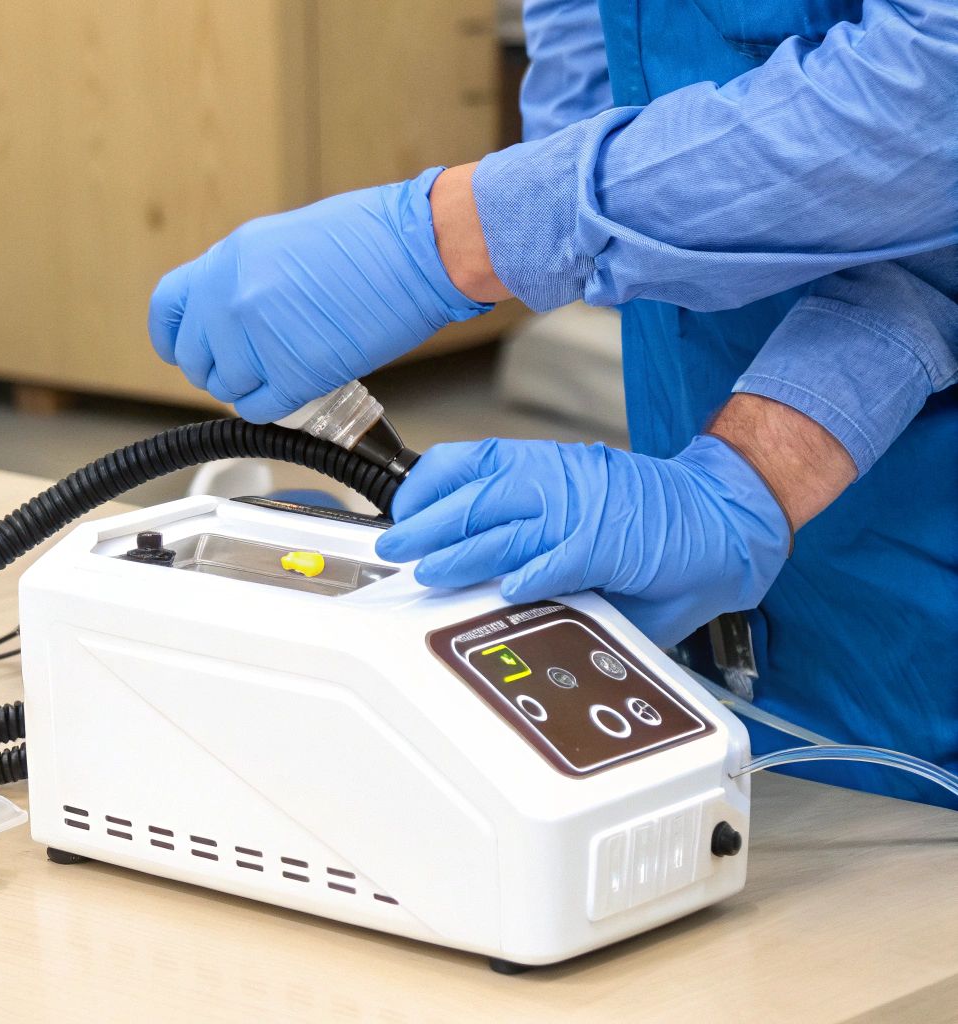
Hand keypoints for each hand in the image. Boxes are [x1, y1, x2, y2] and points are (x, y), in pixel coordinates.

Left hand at [148, 167, 490, 422]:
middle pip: (194, 358)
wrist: (420, 247)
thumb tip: (229, 313)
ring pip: (227, 388)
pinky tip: (299, 388)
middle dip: (221, 369)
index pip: (168, 308)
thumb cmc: (372, 238)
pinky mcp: (294, 370)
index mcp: (228, 258)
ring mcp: (258, 335)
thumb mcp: (284, 241)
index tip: (186, 350)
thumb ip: (246, 278)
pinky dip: (276, 407)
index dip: (175, 337)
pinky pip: (260, 409)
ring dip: (253, 388)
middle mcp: (231, 296)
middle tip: (253, 367)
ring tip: (287, 370)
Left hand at [372, 436, 791, 645]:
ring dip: (462, 554)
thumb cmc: (651, 516)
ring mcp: (585, 514)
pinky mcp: (611, 547)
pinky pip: (560, 560)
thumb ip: (530, 528)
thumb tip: (475, 559)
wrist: (724, 517)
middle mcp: (560, 483)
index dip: (431, 486)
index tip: (403, 509)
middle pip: (477, 499)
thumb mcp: (578, 504)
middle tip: (394, 546)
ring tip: (429, 572)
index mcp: (549, 468)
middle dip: (427, 525)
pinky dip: (530, 575)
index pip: (472, 463)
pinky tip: (504, 590)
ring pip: (506, 531)